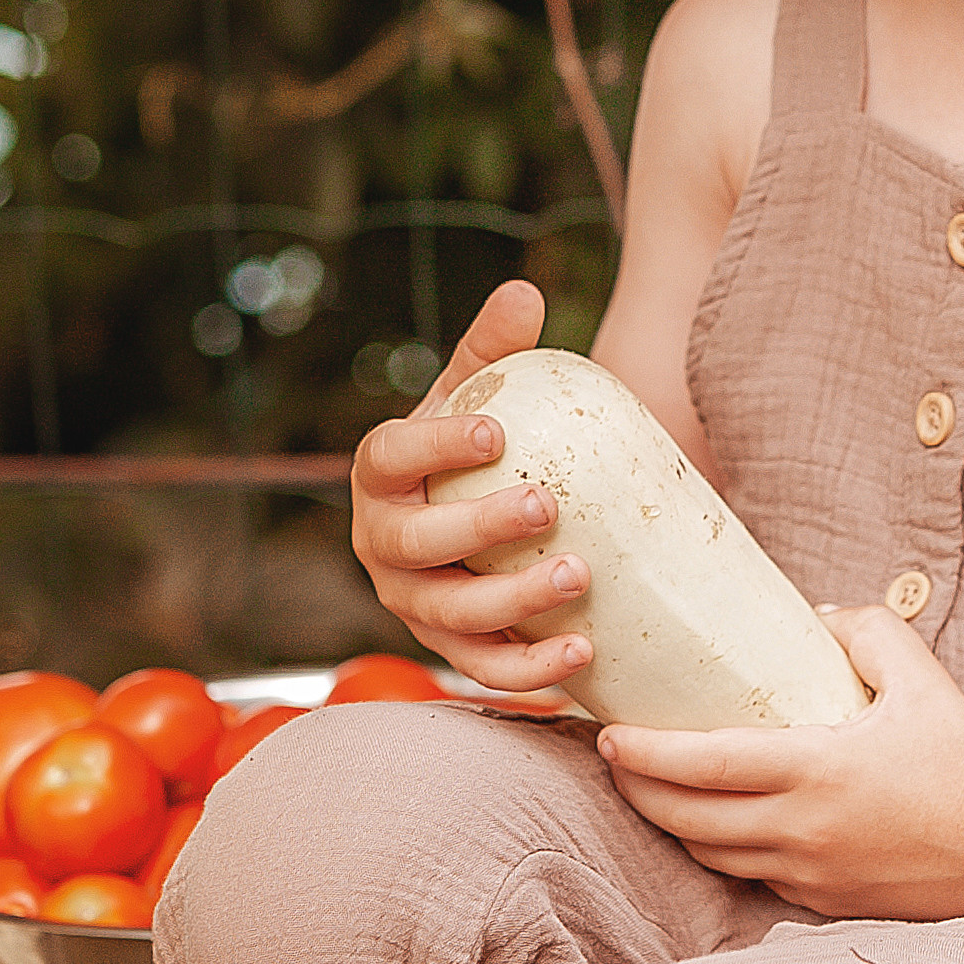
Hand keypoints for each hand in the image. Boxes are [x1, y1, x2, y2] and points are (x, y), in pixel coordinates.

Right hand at [348, 282, 592, 693]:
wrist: (468, 523)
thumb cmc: (473, 451)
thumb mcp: (476, 397)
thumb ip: (494, 350)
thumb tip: (524, 293)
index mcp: (380, 474)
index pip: (392, 455)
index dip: (436, 445)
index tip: (495, 433)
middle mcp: (381, 543)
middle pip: (414, 543)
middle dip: (476, 528)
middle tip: (544, 506)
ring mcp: (410, 603)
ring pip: (448, 615)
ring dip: (511, 604)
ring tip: (578, 576)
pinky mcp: (447, 648)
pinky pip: (482, 668)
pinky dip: (529, 671)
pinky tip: (583, 654)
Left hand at [594, 605, 963, 917]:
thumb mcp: (920, 676)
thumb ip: (865, 629)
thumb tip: (814, 613)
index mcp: (815, 771)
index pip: (702, 766)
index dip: (644, 754)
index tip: (610, 734)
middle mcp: (801, 830)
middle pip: (685, 819)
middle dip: (635, 790)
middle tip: (614, 758)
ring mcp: (807, 873)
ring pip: (710, 854)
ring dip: (672, 824)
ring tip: (653, 789)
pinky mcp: (821, 901)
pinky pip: (751, 876)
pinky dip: (722, 850)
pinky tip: (716, 824)